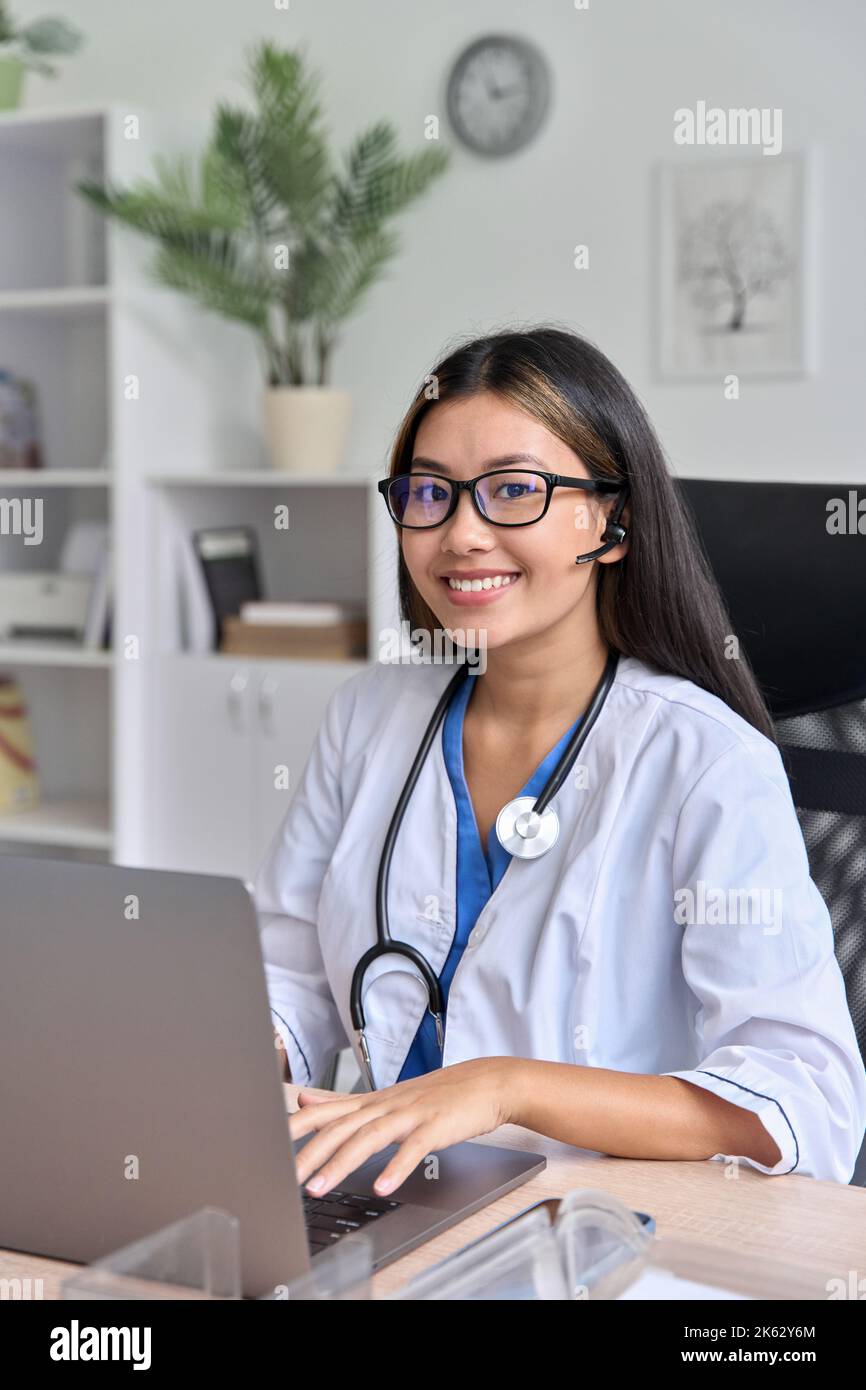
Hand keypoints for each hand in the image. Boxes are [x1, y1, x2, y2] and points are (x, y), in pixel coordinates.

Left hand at [290, 1057, 516, 1197]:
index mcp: (373, 1101)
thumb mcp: (387, 1096)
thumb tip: (306, 1098)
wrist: (487, 1083)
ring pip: (369, 1137)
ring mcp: (410, 1115)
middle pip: (341, 1127)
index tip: (269, 1145)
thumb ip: (344, 1102)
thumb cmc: (439, 1095)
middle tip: (285, 1179)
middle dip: (309, 1154)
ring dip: (341, 1163)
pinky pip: (412, 1149)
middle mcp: (386, 1105)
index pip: (325, 1111)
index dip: (296, 1126)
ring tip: (319, 1187)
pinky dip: (395, 1167)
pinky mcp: (435, 1127)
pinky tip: (382, 1186)